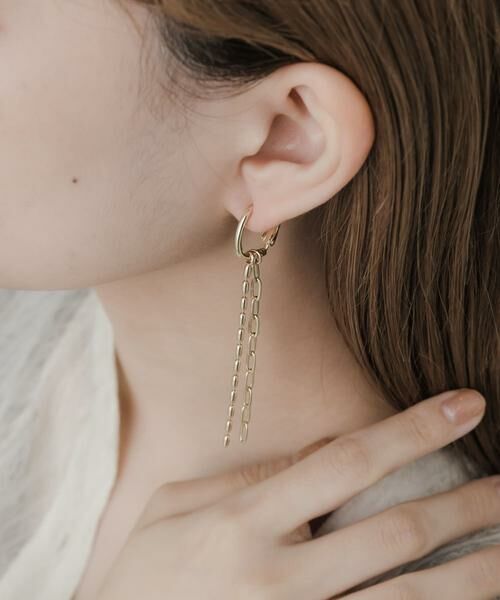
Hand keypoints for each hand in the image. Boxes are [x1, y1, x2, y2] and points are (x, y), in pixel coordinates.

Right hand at [96, 389, 499, 599]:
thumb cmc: (142, 576)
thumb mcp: (170, 507)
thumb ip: (242, 477)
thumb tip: (312, 458)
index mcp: (244, 520)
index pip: (347, 461)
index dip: (413, 430)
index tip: (466, 406)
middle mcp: (280, 576)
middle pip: (396, 533)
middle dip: (465, 504)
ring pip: (409, 599)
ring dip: (472, 572)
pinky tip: (461, 598)